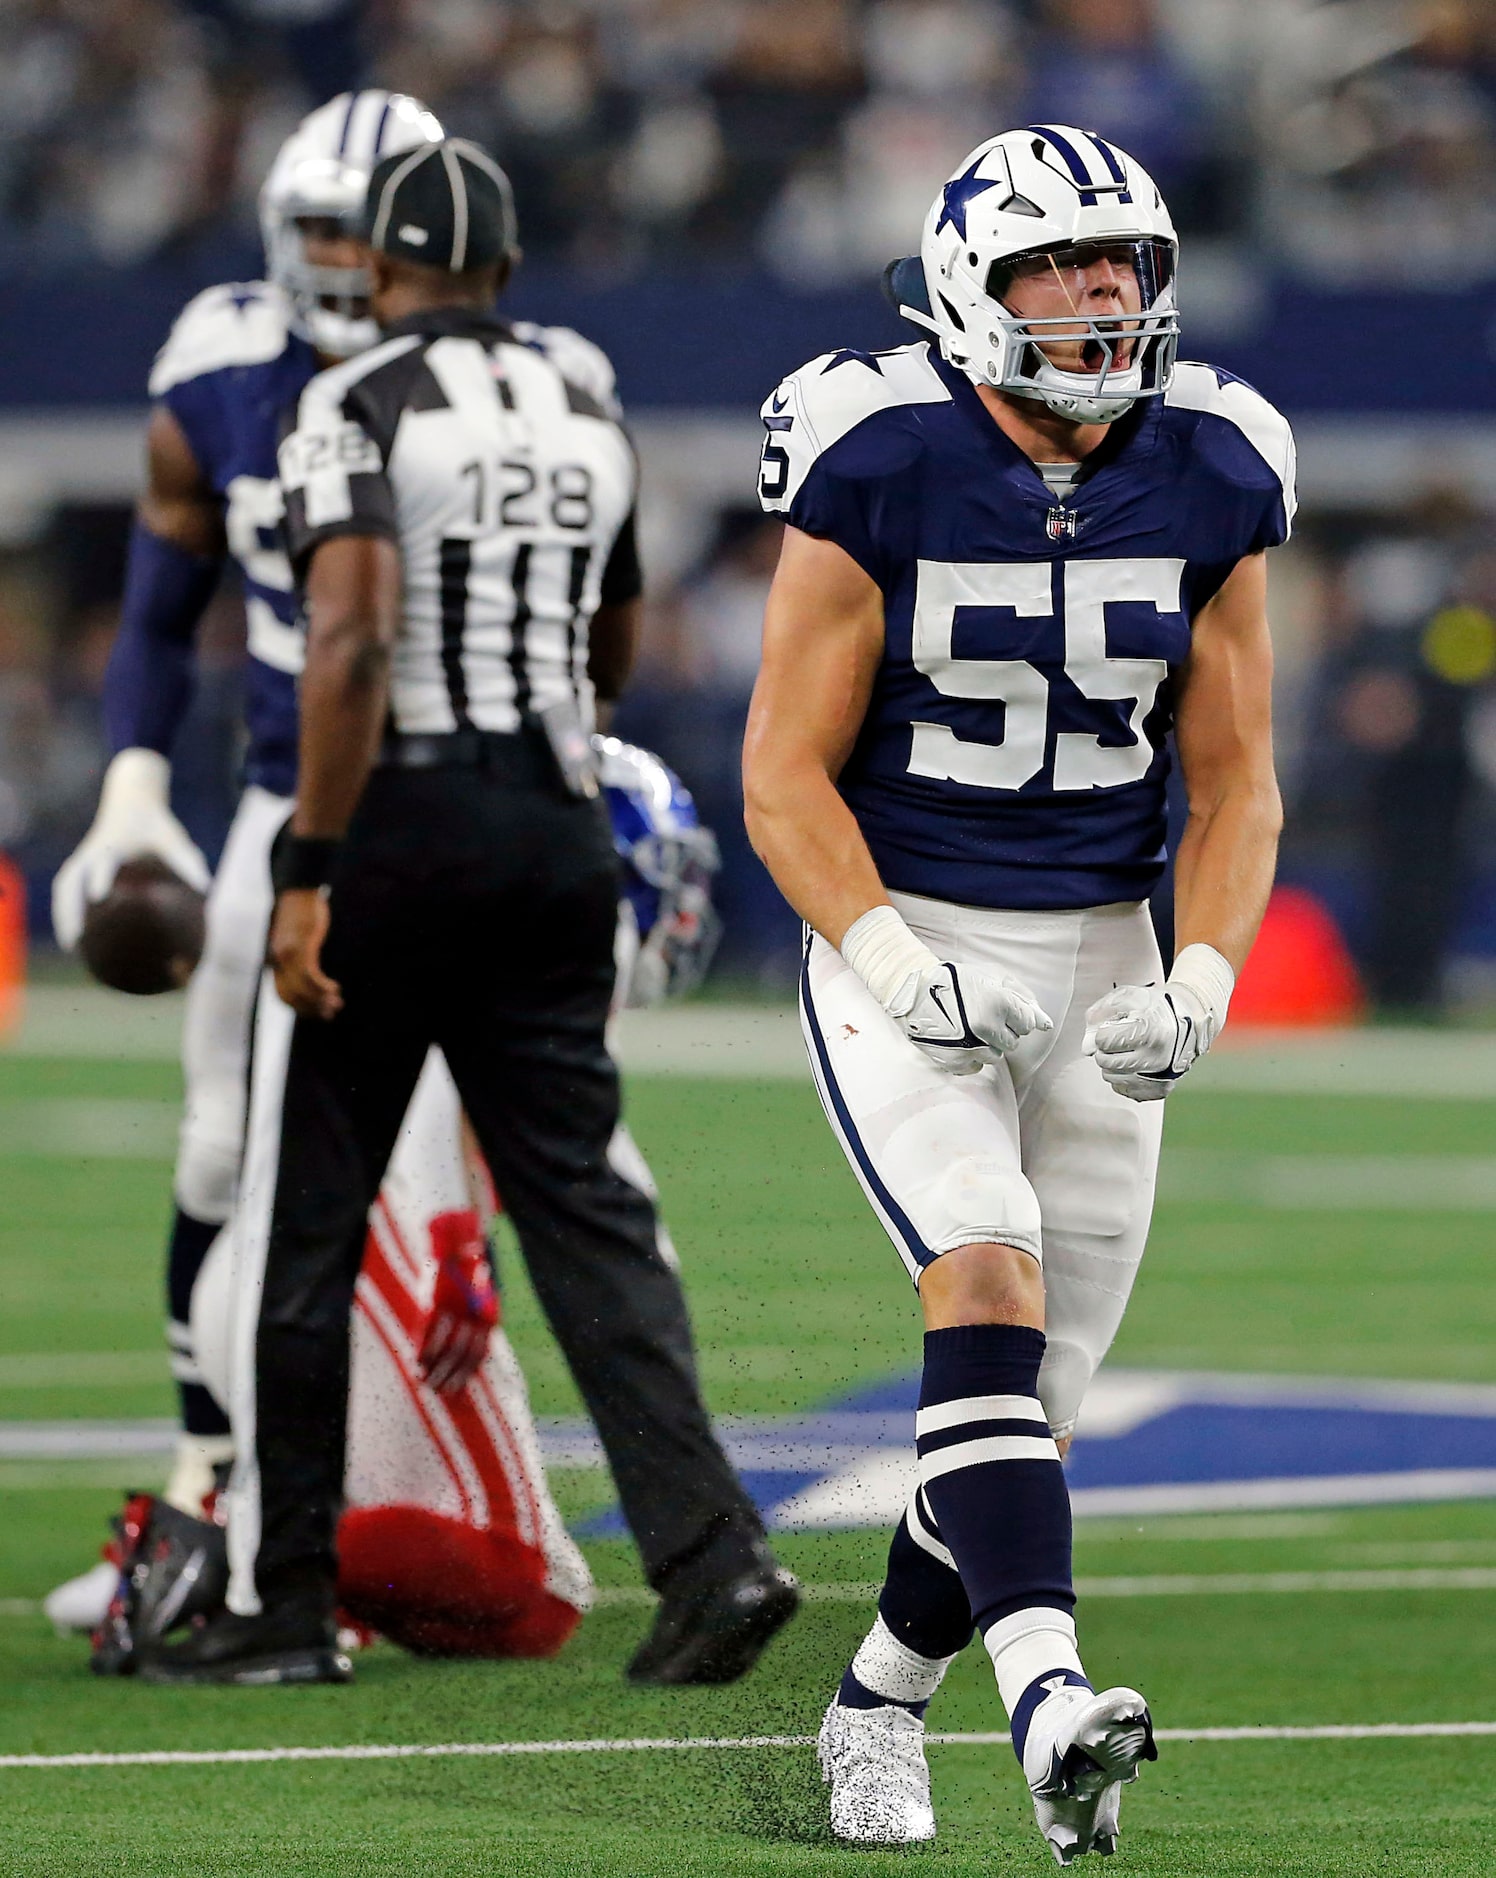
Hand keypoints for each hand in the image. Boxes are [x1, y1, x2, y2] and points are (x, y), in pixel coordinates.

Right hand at [52, 749, 209, 950]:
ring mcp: (83, 858)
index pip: (103, 861)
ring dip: (64, 915)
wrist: (132, 802)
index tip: (99, 897)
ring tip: (69, 947)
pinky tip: (75, 938)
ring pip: (65, 887)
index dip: (101, 877)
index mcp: (114, 844)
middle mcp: (92, 852)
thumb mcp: (175, 840)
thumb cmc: (157, 826)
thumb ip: (188, 863)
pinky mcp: (80, 865)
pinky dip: (67, 911)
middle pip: (72, 880)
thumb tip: (208, 891)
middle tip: (77, 938)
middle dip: (71, 907)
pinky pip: (68, 889)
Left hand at [268, 888, 341, 1019]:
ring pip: (302, 989)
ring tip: (336, 1003)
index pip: (283, 995)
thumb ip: (297, 955)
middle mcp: (278, 960)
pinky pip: (311, 975)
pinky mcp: (302, 946)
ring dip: (320, 1000)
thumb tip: (307, 971)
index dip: (300, 1008)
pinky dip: (322, 986)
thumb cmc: (298, 912)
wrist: (296, 890)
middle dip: (310, 1009)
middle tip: (329, 1014)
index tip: (317, 1013)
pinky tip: (334, 989)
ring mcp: (289, 954)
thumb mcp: (295, 937)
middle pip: (291, 996)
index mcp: (275, 960)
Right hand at [418, 1210, 497, 1396]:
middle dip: (449, 1376)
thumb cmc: (465, 1263)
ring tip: (426, 1384)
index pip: (478, 1353)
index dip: (465, 1374)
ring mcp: (456, 1308)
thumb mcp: (476, 1290)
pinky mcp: (437, 1301)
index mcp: (488, 1313)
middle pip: (463, 1355)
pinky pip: (431, 1332)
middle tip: (437, 1392)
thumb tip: (463, 1345)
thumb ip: (473, 1316)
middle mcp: (475, 1313)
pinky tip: (417, 1364)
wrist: (457, 1232)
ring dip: (437, 1369)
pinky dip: (425, 1350)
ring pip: (447, 1348)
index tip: (453, 1391)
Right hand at [889, 960, 1051, 1074]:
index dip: (1014, 1015)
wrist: (914, 992)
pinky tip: (959, 1040)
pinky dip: (970, 1056)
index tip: (999, 1007)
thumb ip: (1023, 997)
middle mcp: (986, 1027)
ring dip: (986, 1044)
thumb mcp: (994, 976)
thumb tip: (1044, 1023)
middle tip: (981, 1015)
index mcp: (999, 1003)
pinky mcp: (955, 1061)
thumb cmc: (957, 980)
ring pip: (995, 1056)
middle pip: (1012, 1042)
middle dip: (1002, 1030)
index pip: (1026, 1024)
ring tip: (967, 1027)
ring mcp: (970, 1047)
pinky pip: (976, 1066)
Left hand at [1083, 981, 1207, 1100]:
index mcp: (1149, 1031)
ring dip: (1112, 1063)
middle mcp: (1156, 1057)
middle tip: (1119, 1039)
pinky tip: (1135, 1062)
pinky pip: (1123, 1088)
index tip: (1115, 1026)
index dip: (1104, 1032)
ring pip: (1111, 1077)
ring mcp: (1159, 1076)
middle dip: (1105, 1049)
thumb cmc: (1154, 1007)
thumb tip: (1087, 1047)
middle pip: (1105, 1061)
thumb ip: (1099, 1015)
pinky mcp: (1159, 1090)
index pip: (1103, 1041)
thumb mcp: (1127, 997)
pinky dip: (1123, 1076)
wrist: (1189, 1019)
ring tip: (1129, 1049)